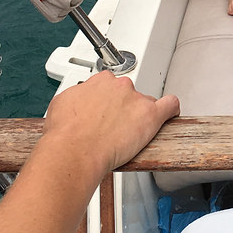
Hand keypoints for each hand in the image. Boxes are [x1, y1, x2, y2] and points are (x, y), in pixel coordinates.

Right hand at [43, 71, 178, 174]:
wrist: (73, 151)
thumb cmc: (65, 134)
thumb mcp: (61, 104)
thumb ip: (77, 97)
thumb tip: (78, 101)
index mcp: (100, 81)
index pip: (110, 85)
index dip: (107, 100)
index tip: (105, 110)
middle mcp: (120, 86)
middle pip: (128, 94)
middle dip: (122, 108)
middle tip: (112, 127)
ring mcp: (136, 100)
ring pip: (145, 103)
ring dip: (139, 115)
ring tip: (129, 133)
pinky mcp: (150, 115)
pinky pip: (169, 106)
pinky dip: (171, 110)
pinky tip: (170, 115)